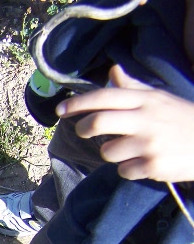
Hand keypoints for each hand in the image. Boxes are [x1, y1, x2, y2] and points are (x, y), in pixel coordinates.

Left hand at [56, 65, 193, 182]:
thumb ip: (133, 88)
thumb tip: (112, 72)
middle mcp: (146, 119)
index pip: (104, 97)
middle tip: (83, 131)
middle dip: (83, 128)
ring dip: (111, 153)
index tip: (61, 110)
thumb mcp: (160, 98)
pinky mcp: (153, 166)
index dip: (78, 103)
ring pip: (108, 151)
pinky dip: (128, 169)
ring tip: (128, 150)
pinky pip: (123, 171)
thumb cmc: (182, 119)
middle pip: (98, 122)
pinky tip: (143, 163)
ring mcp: (149, 143)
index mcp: (146, 100)